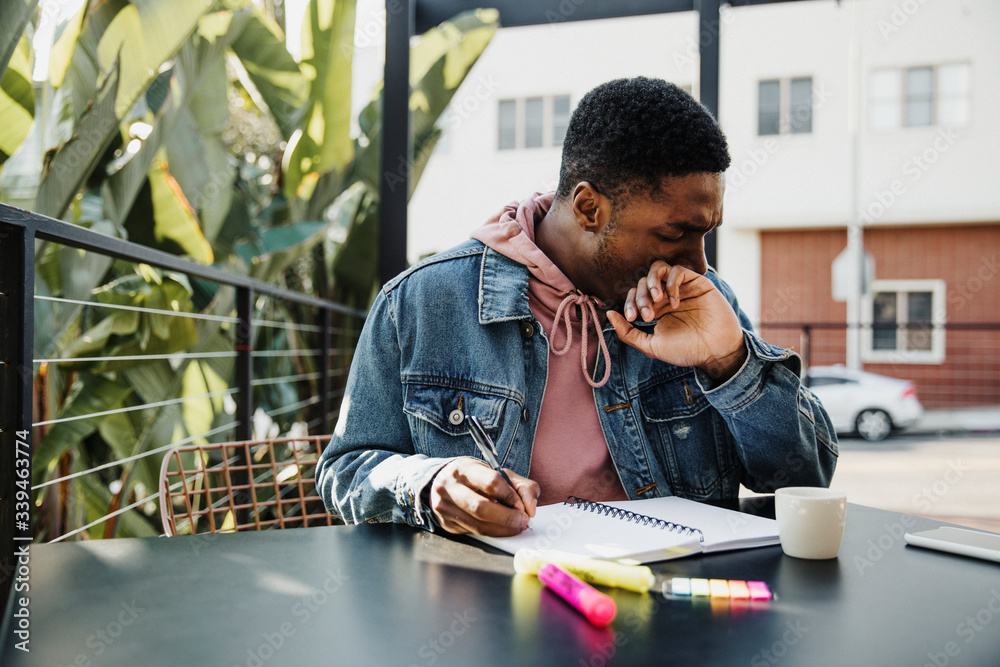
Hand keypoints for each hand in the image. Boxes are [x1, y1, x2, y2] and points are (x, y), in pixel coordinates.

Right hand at [427, 458, 538, 535]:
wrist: (444, 483)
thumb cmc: (476, 477)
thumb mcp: (498, 472)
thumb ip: (521, 486)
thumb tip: (531, 508)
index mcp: (464, 468)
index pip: (491, 482)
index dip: (510, 496)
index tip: (522, 506)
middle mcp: (449, 487)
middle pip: (482, 508)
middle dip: (508, 517)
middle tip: (523, 521)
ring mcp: (445, 506)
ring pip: (478, 525)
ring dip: (503, 529)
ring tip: (516, 526)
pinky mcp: (447, 523)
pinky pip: (475, 532)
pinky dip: (493, 532)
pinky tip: (501, 527)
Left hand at [606, 261, 746, 381]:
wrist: (715, 352)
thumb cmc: (686, 351)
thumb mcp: (651, 346)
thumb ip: (628, 333)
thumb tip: (609, 314)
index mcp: (656, 309)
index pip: (635, 294)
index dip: (630, 303)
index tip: (632, 319)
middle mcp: (667, 296)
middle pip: (643, 281)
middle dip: (640, 297)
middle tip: (647, 315)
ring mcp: (682, 288)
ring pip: (658, 269)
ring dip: (651, 282)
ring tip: (655, 300)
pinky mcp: (697, 283)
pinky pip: (677, 271)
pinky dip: (671, 284)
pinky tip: (674, 302)